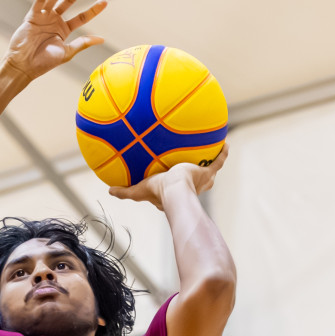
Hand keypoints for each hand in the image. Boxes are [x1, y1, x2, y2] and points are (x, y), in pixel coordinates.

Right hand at [2, 0, 106, 81]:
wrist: (24, 66)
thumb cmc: (44, 62)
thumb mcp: (67, 52)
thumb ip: (82, 43)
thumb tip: (102, 39)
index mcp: (64, 30)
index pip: (82, 17)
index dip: (93, 9)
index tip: (105, 1)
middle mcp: (55, 20)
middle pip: (70, 1)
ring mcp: (44, 17)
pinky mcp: (32, 16)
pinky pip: (40, 1)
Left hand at [107, 143, 228, 211]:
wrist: (175, 192)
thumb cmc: (158, 193)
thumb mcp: (138, 191)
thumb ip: (124, 191)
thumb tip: (109, 190)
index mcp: (175, 190)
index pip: (176, 185)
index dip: (174, 180)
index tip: (171, 173)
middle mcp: (191, 186)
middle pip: (195, 177)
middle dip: (195, 170)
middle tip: (194, 160)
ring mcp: (202, 179)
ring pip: (209, 169)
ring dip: (211, 160)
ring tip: (212, 147)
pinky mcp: (209, 172)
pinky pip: (219, 161)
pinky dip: (223, 152)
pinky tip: (224, 142)